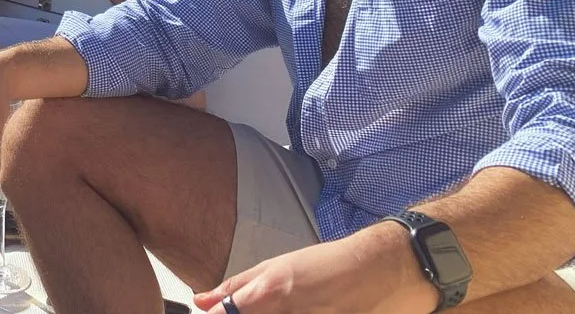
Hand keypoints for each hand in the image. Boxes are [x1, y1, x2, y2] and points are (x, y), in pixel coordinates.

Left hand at [194, 226, 436, 313]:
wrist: (373, 270)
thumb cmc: (322, 265)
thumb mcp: (273, 268)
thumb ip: (235, 287)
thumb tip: (201, 300)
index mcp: (269, 291)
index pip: (229, 312)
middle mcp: (286, 312)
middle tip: (258, 305)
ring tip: (290, 304)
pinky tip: (301, 309)